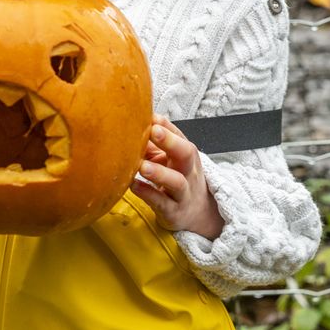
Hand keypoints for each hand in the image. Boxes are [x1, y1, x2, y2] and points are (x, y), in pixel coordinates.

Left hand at [131, 115, 223, 239]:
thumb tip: (131, 124)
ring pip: (176, 181)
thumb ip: (152, 143)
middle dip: (170, 141)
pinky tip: (133, 185)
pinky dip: (148, 193)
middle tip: (153, 131)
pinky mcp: (173, 211)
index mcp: (187, 155)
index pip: (179, 136)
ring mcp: (183, 193)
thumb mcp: (169, 159)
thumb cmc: (178, 179)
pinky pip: (162, 203)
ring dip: (159, 172)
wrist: (198, 213)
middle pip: (186, 153)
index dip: (166, 126)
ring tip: (142, 166)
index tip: (150, 116)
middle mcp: (188, 171)